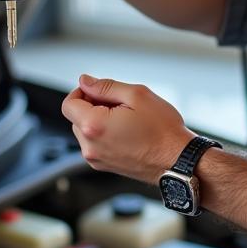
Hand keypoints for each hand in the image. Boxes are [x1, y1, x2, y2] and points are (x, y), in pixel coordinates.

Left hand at [62, 75, 193, 183]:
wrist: (177, 160)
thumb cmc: (163, 130)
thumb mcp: (137, 95)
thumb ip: (106, 86)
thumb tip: (85, 81)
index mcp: (94, 126)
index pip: (68, 104)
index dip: (82, 92)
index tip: (101, 91)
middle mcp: (90, 146)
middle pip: (76, 117)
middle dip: (93, 106)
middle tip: (121, 105)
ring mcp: (96, 159)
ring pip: (85, 130)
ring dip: (99, 120)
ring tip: (126, 120)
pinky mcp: (104, 165)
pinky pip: (95, 143)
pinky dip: (105, 133)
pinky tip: (127, 132)